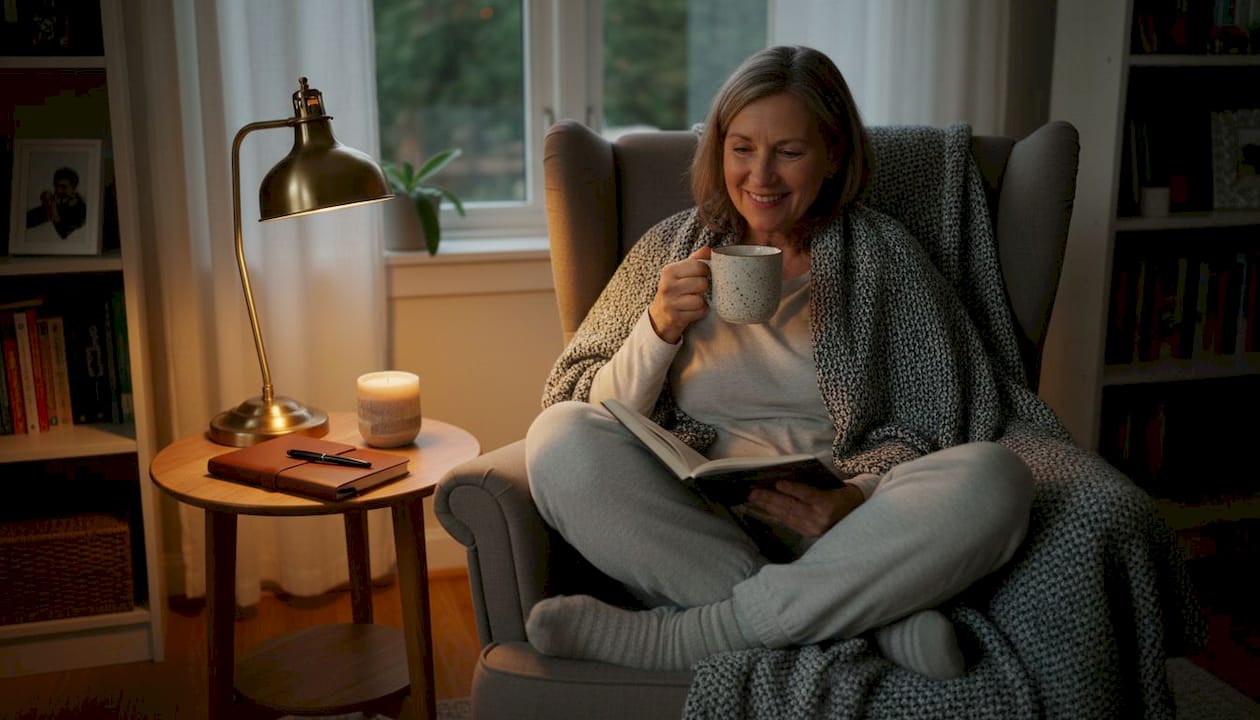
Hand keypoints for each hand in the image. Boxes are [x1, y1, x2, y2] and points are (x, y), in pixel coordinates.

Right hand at [648, 246, 710, 343]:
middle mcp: (668, 286)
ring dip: (702, 301)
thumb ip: (695, 260)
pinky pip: (699, 312)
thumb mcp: (680, 273)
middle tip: (698, 289)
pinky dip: (701, 311)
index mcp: (669, 271)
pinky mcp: (675, 317)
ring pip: (700, 299)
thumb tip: (709, 249)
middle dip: (704, 287)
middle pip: (702, 283)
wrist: (658, 316)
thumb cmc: (674, 291)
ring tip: (695, 300)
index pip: (699, 266)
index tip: (701, 274)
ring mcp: (670, 303)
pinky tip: (694, 310)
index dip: (705, 271)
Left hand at [747, 481, 863, 537]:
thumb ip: (814, 484)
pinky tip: (765, 509)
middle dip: (770, 499)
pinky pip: (790, 523)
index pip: (807, 495)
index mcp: (828, 504)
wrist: (860, 518)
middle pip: (791, 507)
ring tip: (754, 500)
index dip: (791, 489)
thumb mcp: (834, 487)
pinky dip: (777, 515)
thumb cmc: (845, 496)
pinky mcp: (810, 534)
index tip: (777, 483)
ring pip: (787, 516)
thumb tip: (787, 478)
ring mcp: (814, 528)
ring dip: (769, 507)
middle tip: (753, 492)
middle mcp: (820, 519)